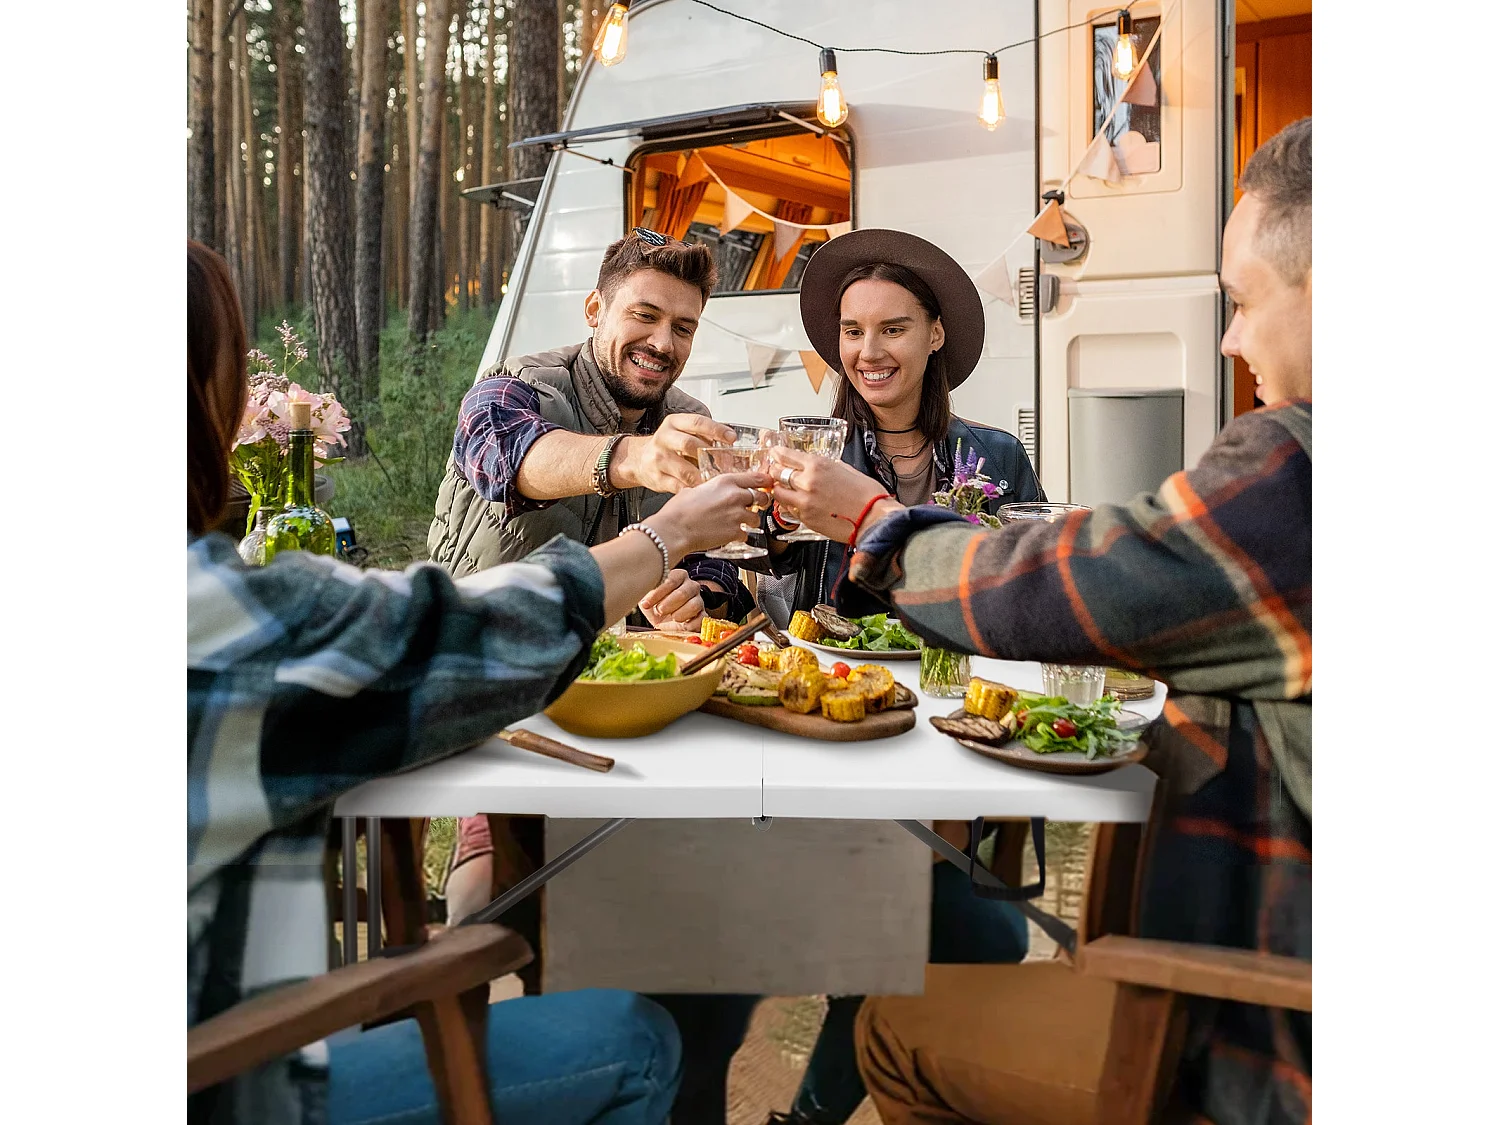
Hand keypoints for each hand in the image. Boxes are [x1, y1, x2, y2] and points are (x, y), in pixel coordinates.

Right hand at [614, 414, 735, 494]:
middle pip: (690, 445)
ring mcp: (659, 459)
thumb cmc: (668, 446)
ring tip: (717, 481)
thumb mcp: (681, 432)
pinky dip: (693, 490)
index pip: (697, 422)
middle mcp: (664, 438)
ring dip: (703, 477)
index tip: (731, 438)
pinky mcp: (657, 478)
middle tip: (726, 464)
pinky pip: (679, 486)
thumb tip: (731, 445)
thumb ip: (703, 436)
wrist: (639, 460)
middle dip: (711, 456)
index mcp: (674, 423)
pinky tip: (703, 491)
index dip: (716, 430)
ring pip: (685, 469)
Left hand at [638, 569, 705, 631]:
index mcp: (678, 576)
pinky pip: (701, 619)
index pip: (671, 580)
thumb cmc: (655, 605)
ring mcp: (699, 600)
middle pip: (684, 592)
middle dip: (669, 603)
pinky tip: (680, 626)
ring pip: (695, 605)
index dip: (658, 593)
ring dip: (680, 613)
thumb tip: (636, 591)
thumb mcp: (647, 597)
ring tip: (671, 618)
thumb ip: (644, 592)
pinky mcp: (702, 615)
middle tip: (659, 611)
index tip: (646, 603)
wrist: (663, 620)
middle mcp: (691, 586)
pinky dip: (690, 625)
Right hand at [648, 471, 770, 559]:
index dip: (765, 481)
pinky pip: (745, 534)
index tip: (768, 483)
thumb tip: (708, 493)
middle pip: (762, 497)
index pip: (756, 477)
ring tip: (737, 523)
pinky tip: (727, 535)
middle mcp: (735, 496)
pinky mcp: (735, 532)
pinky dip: (739, 536)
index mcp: (725, 482)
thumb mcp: (694, 490)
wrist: (674, 530)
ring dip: (749, 521)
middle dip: (760, 502)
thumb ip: (709, 489)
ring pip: (756, 518)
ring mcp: (737, 515)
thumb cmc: (678, 511)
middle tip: (753, 506)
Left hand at [768, 449, 900, 542]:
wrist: (874, 519)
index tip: (775, 454)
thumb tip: (817, 467)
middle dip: (776, 472)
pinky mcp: (805, 519)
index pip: (786, 455)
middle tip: (778, 472)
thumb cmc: (867, 495)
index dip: (777, 454)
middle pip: (777, 473)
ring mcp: (804, 502)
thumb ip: (827, 467)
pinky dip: (789, 505)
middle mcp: (807, 482)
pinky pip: (788, 510)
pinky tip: (798, 504)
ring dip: (780, 490)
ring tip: (787, 490)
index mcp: (818, 465)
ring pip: (778, 493)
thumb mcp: (846, 469)